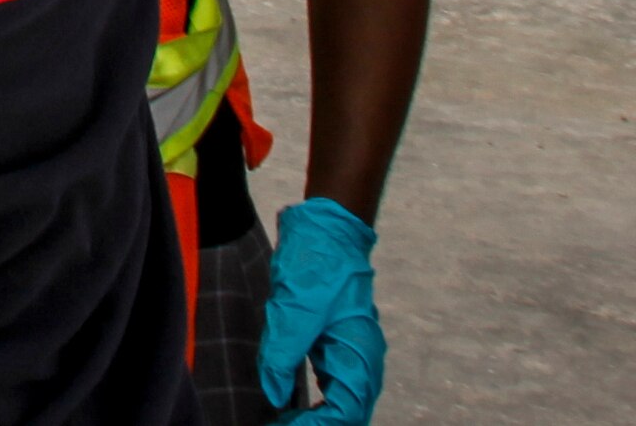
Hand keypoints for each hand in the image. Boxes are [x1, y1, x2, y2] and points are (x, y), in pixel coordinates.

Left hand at [258, 197, 381, 420]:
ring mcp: (350, 352)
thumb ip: (282, 355)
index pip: (345, 412)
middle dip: (314, 425)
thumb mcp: (293, 310)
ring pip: (340, 401)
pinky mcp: (336, 344)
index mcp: (358, 356)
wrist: (327, 230)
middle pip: (345, 412)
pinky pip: (332, 383)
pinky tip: (290, 405)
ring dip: (315, 417)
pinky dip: (314, 401)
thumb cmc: (317, 267)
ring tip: (282, 424)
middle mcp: (360, 360)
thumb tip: (275, 396)